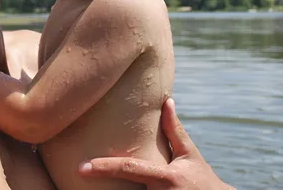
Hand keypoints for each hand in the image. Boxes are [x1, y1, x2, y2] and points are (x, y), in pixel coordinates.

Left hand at [79, 98, 234, 189]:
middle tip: (82, 175)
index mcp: (166, 177)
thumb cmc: (201, 178)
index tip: (81, 167)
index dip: (104, 167)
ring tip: (92, 186)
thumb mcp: (189, 155)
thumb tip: (166, 101)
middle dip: (105, 186)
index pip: (130, 169)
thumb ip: (174, 130)